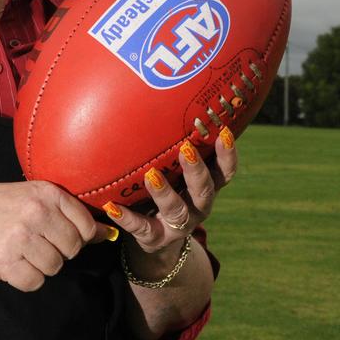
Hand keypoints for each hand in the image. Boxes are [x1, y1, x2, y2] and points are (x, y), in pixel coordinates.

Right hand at [0, 180, 116, 291]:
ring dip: (40, 266)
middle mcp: (36, 213)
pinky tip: (11, 262)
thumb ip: (66, 211)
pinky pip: (35, 282)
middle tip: (34, 243)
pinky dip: (25, 278)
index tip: (57, 235)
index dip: (76, 236)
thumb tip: (107, 233)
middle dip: (57, 251)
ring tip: (20, 251)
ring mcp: (21, 238)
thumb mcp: (29, 195)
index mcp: (46, 192)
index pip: (86, 226)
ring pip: (54, 268)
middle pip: (72, 249)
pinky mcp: (6, 262)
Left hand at [105, 129, 237, 277]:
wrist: (156, 240)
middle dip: (196, 170)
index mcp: (205, 188)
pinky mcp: (154, 238)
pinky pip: (141, 228)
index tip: (224, 131)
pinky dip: (126, 218)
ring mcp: (177, 225)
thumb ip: (175, 149)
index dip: (227, 154)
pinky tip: (112, 207)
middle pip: (204, 190)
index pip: (224, 171)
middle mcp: (197, 207)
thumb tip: (164, 100)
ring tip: (151, 175)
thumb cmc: (167, 191)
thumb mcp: (176, 174)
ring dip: (165, 192)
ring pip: (176, 210)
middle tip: (186, 149)